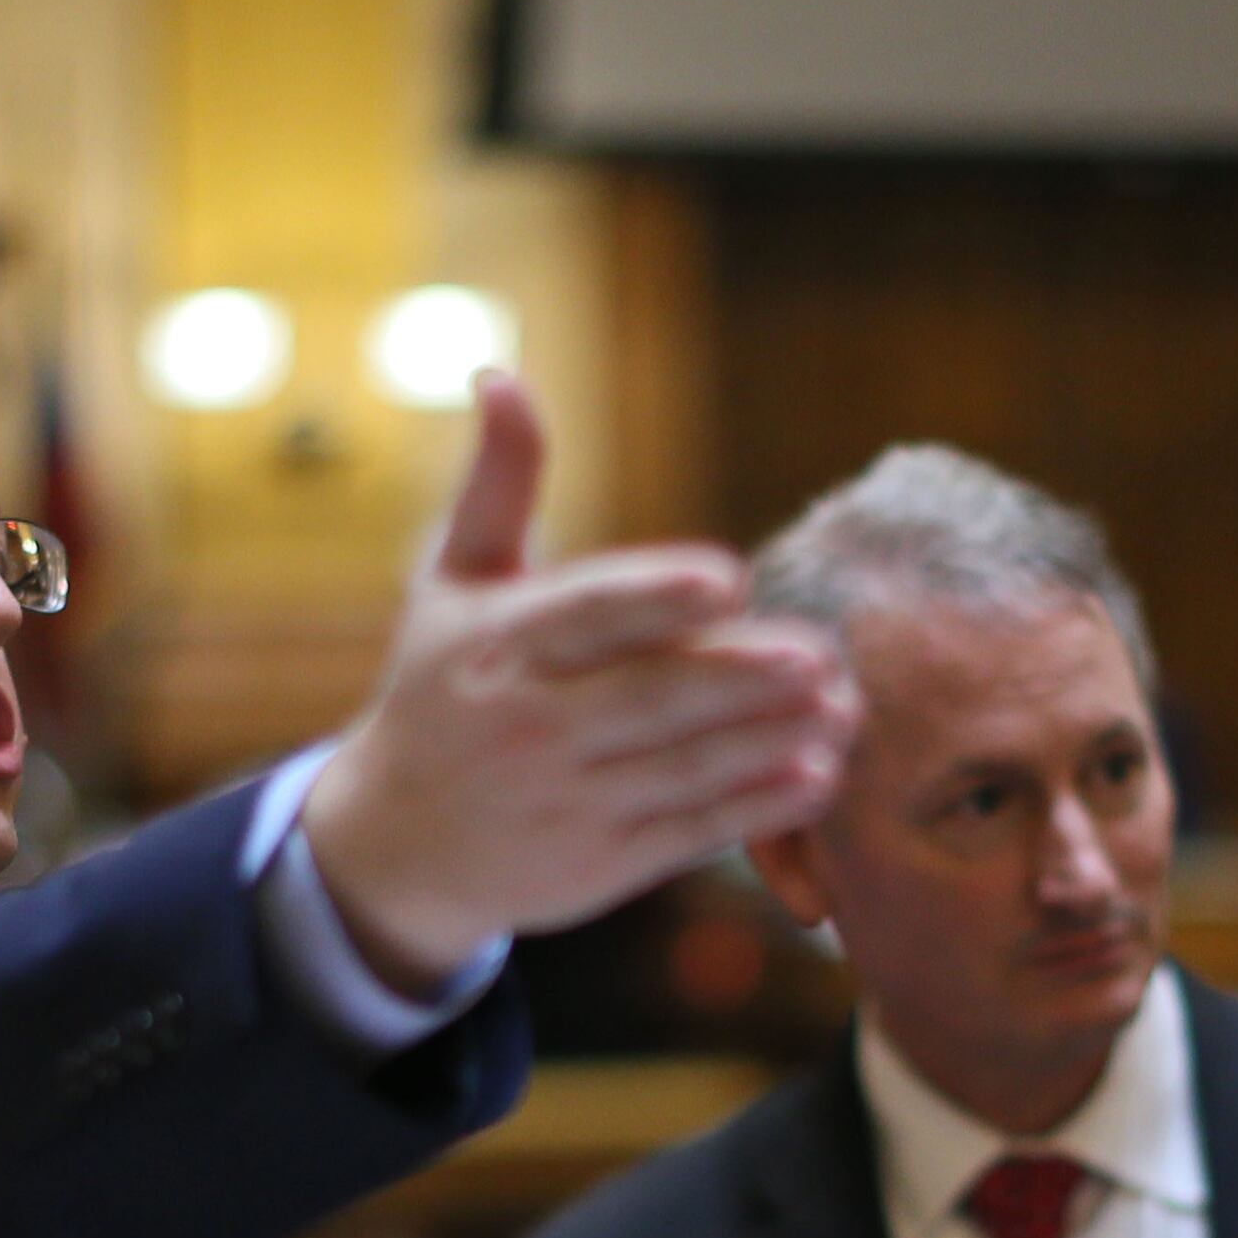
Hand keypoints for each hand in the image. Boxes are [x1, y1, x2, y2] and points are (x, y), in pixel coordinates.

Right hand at [303, 372, 853, 991]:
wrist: (393, 844)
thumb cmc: (440, 689)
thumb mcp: (450, 583)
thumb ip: (498, 484)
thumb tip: (502, 372)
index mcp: (492, 644)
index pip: (585, 614)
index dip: (656, 597)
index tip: (729, 578)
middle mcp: (524, 725)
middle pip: (649, 697)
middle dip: (741, 677)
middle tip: (820, 652)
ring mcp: (563, 801)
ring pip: (681, 768)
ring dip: (770, 739)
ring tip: (844, 708)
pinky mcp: (596, 865)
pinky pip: (687, 834)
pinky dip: (754, 810)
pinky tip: (815, 778)